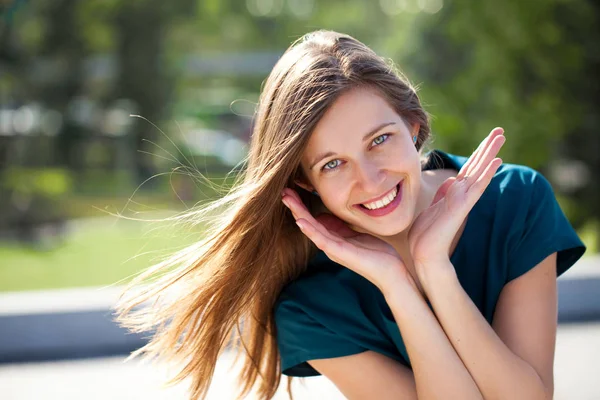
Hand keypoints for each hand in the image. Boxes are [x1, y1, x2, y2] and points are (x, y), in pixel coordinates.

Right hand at [281, 189, 414, 291]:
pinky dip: (311, 230)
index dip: (302, 205)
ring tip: (288, 201)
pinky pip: (322, 240)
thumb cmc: (376, 253)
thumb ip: (340, 225)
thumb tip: (324, 215)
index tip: (292, 190)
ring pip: (311, 228)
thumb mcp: (355, 233)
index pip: (313, 218)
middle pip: (308, 222)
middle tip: (283, 192)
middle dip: (295, 207)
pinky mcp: (341, 252)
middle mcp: (329, 244)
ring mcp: (333, 249)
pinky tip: (301, 221)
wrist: (390, 272)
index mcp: (333, 238)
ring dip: (298, 214)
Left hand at [409, 127, 504, 279]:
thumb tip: (451, 181)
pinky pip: (477, 187)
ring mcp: (463, 200)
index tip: (489, 137)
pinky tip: (497, 161)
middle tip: (501, 130)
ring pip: (480, 172)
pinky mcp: (462, 207)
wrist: (424, 253)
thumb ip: (443, 194)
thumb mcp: (432, 207)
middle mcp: (461, 194)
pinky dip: (487, 174)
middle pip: (478, 165)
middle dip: (488, 147)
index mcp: (454, 193)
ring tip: (501, 137)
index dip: (478, 152)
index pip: (469, 168)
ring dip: (490, 154)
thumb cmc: (426, 234)